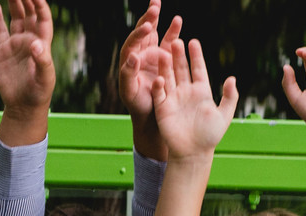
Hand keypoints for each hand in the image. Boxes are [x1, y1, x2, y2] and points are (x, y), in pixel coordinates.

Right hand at [0, 0, 54, 113]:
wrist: (23, 108)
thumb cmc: (39, 95)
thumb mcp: (45, 79)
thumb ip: (42, 61)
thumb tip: (36, 44)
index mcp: (42, 44)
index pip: (43, 19)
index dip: (40, 5)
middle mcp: (30, 41)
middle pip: (29, 14)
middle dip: (26, 0)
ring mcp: (16, 45)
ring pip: (15, 18)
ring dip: (14, 4)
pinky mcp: (3, 52)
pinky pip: (0, 31)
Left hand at [119, 0, 181, 121]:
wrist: (152, 114)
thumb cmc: (138, 106)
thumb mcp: (129, 93)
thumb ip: (128, 75)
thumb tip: (131, 55)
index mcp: (129, 61)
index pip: (132, 43)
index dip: (139, 34)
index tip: (148, 26)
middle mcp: (139, 54)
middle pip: (141, 32)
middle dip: (147, 19)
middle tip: (154, 7)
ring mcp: (152, 54)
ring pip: (154, 32)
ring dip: (156, 18)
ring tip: (158, 4)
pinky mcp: (165, 58)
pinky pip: (168, 41)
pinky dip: (172, 31)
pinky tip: (177, 21)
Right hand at [151, 39, 238, 160]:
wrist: (193, 153)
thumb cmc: (210, 136)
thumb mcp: (224, 116)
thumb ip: (230, 97)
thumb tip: (232, 79)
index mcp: (202, 91)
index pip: (198, 69)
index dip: (196, 56)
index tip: (194, 42)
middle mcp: (186, 92)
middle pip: (181, 69)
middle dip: (179, 55)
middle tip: (176, 41)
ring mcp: (173, 98)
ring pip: (169, 77)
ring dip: (166, 65)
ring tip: (164, 52)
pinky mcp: (162, 108)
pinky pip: (160, 93)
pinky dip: (159, 85)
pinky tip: (161, 78)